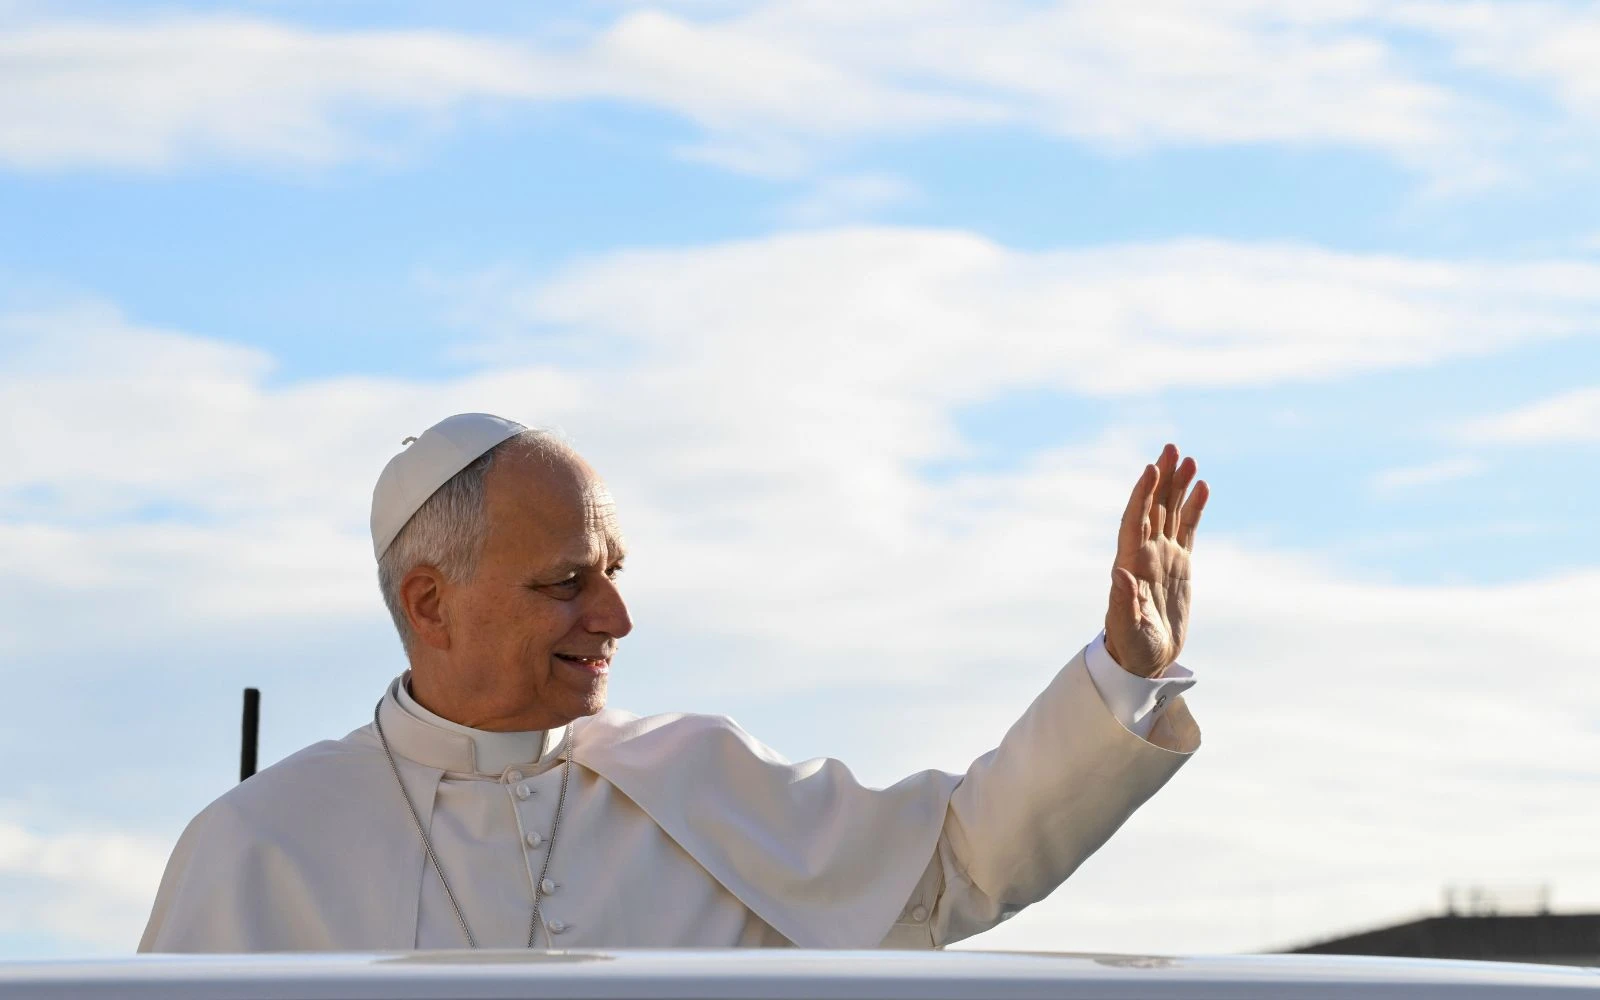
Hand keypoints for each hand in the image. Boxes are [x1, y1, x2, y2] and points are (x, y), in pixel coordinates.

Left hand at [1103, 444, 1208, 677]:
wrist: (1146, 659)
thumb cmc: (1131, 646)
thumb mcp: (1127, 627)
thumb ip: (1123, 601)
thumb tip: (1119, 573)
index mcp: (1131, 564)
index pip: (1135, 520)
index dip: (1142, 495)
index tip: (1149, 469)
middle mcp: (1145, 553)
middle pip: (1153, 506)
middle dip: (1161, 478)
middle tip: (1171, 447)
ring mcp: (1163, 556)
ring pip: (1170, 512)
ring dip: (1178, 486)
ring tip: (1189, 459)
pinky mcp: (1180, 563)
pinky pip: (1187, 528)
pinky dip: (1193, 508)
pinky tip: (1202, 487)